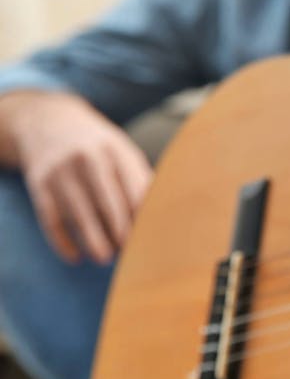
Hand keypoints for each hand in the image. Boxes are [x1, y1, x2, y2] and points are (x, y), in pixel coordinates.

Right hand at [7, 92, 151, 263]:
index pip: (135, 188)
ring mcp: (61, 171)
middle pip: (108, 203)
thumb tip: (162, 214)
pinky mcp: (38, 184)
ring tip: (105, 258)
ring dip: (93, 240)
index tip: (151, 236)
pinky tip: (75, 257)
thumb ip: (140, 177)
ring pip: (79, 214)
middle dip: (121, 231)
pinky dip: (62, 242)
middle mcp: (87, 159)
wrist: (49, 121)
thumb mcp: (122, 150)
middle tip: (130, 251)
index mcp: (116, 150)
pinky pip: (51, 220)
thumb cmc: (99, 146)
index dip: (143, 216)